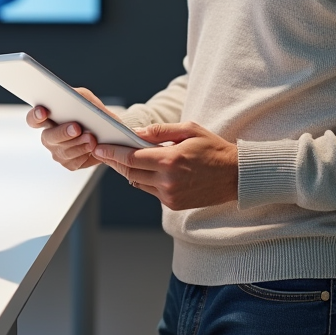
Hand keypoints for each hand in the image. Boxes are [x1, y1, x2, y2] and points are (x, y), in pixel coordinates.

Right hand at [25, 87, 119, 170]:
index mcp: (47, 119)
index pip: (33, 119)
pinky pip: (74, 162)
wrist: (107, 130)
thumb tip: (71, 97)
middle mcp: (49, 137)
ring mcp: (57, 151)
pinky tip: (93, 148)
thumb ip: (76, 95)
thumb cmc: (92, 112)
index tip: (44, 111)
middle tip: (76, 128)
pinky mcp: (69, 163)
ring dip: (78, 144)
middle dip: (63, 132)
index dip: (35, 116)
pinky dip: (84, 154)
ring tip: (91, 138)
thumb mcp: (85, 98)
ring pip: (63, 151)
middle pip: (49, 137)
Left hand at [93, 122, 238, 210]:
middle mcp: (167, 181)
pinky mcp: (173, 204)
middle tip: (106, 151)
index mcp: (170, 160)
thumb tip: (136, 133)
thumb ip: (160, 131)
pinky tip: (145, 170)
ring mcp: (170, 195)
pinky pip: (150, 191)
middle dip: (116, 161)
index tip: (99, 148)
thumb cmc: (214, 149)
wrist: (236, 176)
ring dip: (129, 171)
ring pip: (138, 183)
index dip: (111, 153)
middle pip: (129, 172)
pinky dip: (144, 180)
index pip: (130, 158)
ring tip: (123, 159)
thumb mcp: (189, 130)